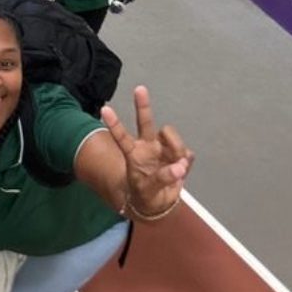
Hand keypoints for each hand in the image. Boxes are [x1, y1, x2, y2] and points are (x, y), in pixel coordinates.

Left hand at [101, 86, 191, 218]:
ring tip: (176, 168)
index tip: (104, 109)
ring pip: (171, 136)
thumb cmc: (146, 193)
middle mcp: (148, 146)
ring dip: (176, 148)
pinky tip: (181, 170)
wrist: (160, 202)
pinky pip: (186, 153)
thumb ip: (162, 179)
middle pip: (145, 122)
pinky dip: (185, 163)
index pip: (122, 137)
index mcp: (134, 154)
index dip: (114, 124)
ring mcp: (164, 148)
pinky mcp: (180, 155)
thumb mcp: (148, 191)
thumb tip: (179, 166)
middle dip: (142, 105)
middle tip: (139, 89)